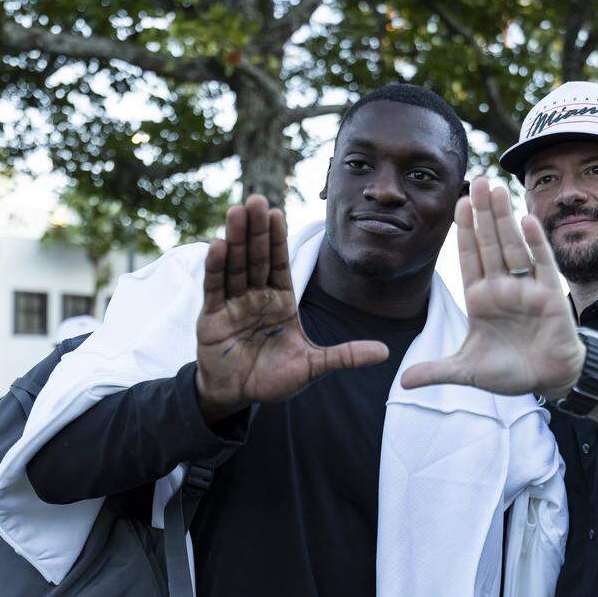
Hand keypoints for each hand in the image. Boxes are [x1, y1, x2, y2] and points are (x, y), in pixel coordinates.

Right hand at [195, 195, 388, 420]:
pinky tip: (218, 245)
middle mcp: (256, 297)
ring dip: (235, 239)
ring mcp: (233, 305)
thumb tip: (385, 353)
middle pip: (257, 257)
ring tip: (236, 211)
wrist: (239, 397)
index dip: (277, 239)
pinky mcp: (212, 317)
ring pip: (235, 266)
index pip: (279, 264)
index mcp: (280, 301)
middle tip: (256, 199)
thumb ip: (345, 356)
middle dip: (256, 229)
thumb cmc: (274, 378)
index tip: (277, 212)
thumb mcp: (313, 366)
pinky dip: (216, 267)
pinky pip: (215, 288)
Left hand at [401, 178, 583, 397]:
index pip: (469, 258)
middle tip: (476, 181)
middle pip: (490, 244)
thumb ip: (437, 371)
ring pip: (513, 247)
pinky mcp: (550, 295)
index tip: (458, 204)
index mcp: (480, 298)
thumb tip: (402, 383)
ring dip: (505, 219)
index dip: (464, 232)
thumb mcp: (467, 372)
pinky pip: (542, 264)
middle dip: (483, 214)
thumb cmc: (509, 372)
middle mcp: (502, 287)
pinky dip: (535, 243)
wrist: (547, 380)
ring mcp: (526, 288)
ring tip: (498, 189)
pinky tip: (527, 220)